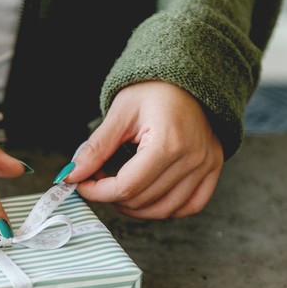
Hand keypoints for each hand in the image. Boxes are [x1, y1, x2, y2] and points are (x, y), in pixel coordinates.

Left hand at [65, 81, 223, 219]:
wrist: (187, 77)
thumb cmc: (155, 88)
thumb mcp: (120, 113)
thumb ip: (96, 148)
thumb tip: (72, 174)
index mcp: (168, 142)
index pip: (127, 186)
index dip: (98, 192)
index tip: (82, 185)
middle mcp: (192, 158)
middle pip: (143, 200)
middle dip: (112, 197)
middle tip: (98, 181)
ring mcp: (206, 165)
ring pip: (164, 210)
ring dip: (135, 208)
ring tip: (120, 188)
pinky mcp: (213, 168)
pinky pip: (190, 206)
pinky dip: (166, 209)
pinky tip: (148, 197)